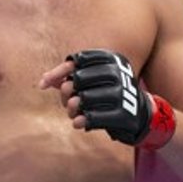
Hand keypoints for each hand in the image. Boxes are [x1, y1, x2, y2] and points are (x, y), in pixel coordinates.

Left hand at [42, 50, 174, 148]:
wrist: (140, 115)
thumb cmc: (109, 94)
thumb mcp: (92, 81)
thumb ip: (66, 76)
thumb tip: (42, 82)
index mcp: (112, 58)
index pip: (78, 61)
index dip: (60, 73)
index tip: (50, 85)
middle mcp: (119, 72)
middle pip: (78, 80)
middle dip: (66, 93)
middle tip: (67, 102)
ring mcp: (122, 93)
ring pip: (84, 99)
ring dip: (72, 109)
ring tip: (73, 113)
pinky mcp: (123, 113)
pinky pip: (93, 117)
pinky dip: (82, 121)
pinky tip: (78, 123)